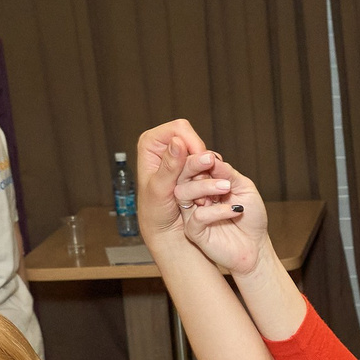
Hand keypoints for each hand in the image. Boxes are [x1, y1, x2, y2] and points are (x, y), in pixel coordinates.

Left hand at [136, 119, 207, 241]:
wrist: (164, 230)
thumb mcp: (160, 189)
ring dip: (206, 173)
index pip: (179, 129)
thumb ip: (169, 165)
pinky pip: (207, 167)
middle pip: (193, 139)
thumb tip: (177, 141)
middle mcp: (164, 146)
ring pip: (203, 154)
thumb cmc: (155, 212)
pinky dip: (209, 179)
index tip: (200, 165)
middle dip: (200, 162)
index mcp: (150, 143)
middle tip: (199, 183)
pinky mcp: (190, 168)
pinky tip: (203, 195)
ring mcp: (178, 157)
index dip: (193, 144)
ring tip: (200, 194)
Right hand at [167, 144, 267, 275]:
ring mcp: (192, 214)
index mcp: (204, 183)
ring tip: (226, 187)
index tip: (211, 156)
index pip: (193, 165)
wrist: (256, 247)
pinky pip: (197, 217)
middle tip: (209, 161)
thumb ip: (227, 173)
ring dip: (204, 186)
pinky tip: (234, 211)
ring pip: (183, 194)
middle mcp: (195, 197)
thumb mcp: (244, 188)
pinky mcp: (194, 232)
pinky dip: (216, 211)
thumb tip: (211, 157)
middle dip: (194, 165)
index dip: (198, 158)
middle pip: (182, 176)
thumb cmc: (250, 217)